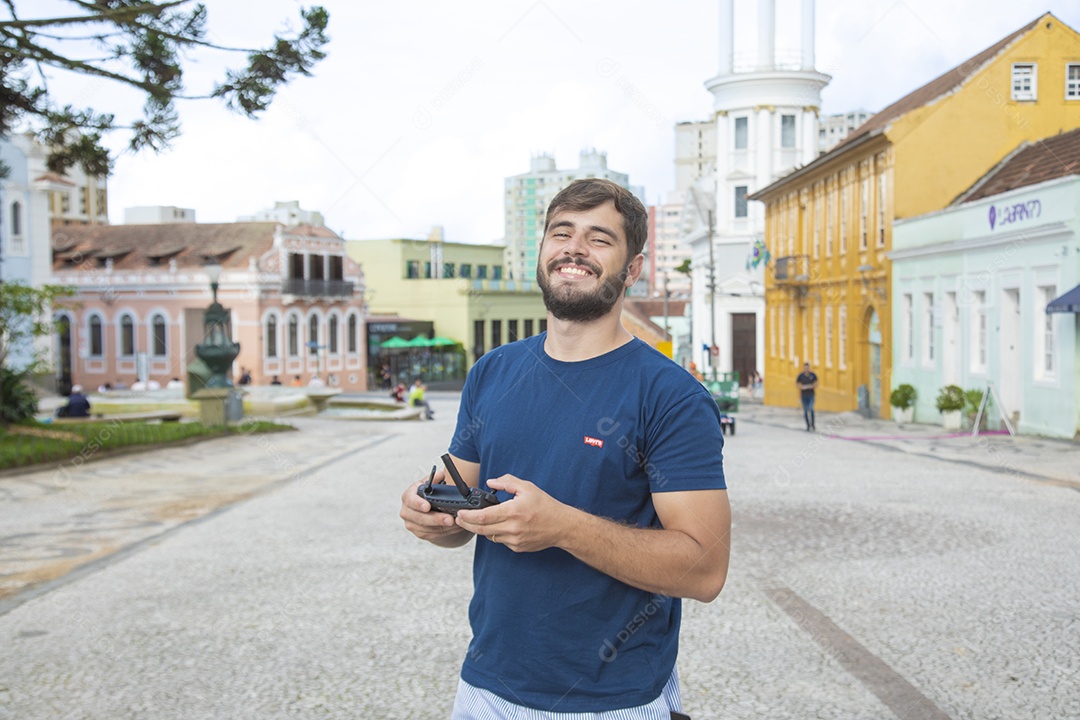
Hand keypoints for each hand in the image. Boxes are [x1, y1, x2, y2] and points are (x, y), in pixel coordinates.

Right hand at [400, 472, 469, 543]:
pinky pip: (433, 534)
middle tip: (450, 519)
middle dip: (436, 519)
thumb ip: (435, 478)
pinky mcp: (419, 533)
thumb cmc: (427, 494)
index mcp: (408, 496)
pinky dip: (445, 531)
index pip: (410, 500)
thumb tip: (440, 475)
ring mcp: (411, 524)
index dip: (418, 503)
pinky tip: (455, 527)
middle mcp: (406, 511)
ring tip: (457, 523)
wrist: (426, 507)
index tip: (427, 506)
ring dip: (444, 527)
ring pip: (427, 529)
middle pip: (419, 518)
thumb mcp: (430, 484)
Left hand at [455, 474, 573, 552]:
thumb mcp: (527, 488)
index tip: (460, 513)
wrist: (561, 526)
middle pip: (481, 529)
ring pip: (490, 536)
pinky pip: (501, 541)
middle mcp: (513, 528)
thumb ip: (507, 482)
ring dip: (482, 529)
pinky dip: (497, 533)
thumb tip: (491, 482)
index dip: (468, 516)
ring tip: (479, 520)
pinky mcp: (517, 548)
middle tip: (459, 519)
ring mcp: (515, 540)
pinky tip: (501, 526)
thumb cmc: (546, 506)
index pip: (483, 516)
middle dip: (467, 524)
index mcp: (513, 511)